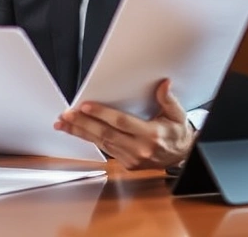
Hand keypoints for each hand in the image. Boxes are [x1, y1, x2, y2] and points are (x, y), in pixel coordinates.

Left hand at [53, 79, 194, 170]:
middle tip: (67, 114)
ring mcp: (132, 159)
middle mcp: (140, 149)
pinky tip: (78, 132)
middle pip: (106, 134)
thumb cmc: (178, 134)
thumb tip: (164, 84)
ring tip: (64, 123)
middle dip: (83, 123)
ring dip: (81, 132)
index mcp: (152, 135)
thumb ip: (169, 100)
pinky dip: (90, 140)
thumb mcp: (178, 115)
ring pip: (102, 143)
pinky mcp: (127, 164)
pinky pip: (105, 150)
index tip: (85, 106)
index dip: (102, 114)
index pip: (122, 123)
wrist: (183, 157)